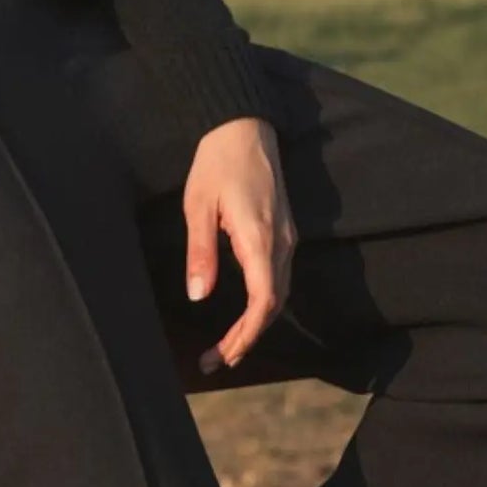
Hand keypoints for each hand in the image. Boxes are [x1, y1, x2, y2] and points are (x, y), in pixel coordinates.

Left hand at [182, 116, 294, 372]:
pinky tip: (243, 313)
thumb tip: (199, 296)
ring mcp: (288, 237)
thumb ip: (200, 253)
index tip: (223, 356)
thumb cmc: (217, 162)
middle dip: (247, 338)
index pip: (264, 301)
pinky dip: (263, 304)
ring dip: (256, 324)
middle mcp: (282, 242)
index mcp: (260, 238)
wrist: (245, 126)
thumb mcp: (198, 206)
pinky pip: (279, 278)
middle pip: (274, 305)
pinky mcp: (285, 232)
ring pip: (279, 294)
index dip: (246, 334)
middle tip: (215, 360)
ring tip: (226, 346)